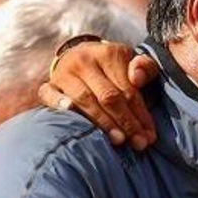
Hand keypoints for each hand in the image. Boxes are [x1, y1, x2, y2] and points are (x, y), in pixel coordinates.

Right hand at [37, 41, 159, 149]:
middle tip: (138, 143)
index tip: (149, 136)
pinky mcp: (49, 84)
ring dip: (103, 122)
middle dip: (126, 122)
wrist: (79, 56)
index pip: (128, 89)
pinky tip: (70, 112)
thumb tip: (137, 79)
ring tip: (118, 140)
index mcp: (109, 53)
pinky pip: (49, 94)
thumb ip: (144, 68)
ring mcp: (65, 73)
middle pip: (108, 96)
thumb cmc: (112, 68)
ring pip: (84, 99)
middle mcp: (85, 61)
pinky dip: (58, 103)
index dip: (140, 114)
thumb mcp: (132, 63)